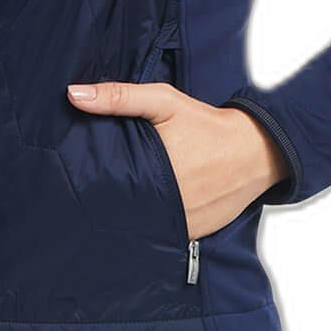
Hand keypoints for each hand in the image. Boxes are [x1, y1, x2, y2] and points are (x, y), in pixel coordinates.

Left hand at [66, 78, 287, 236]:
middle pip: (122, 208)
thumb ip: (120, 97)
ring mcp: (182, 223)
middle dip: (109, 201)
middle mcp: (168, 202)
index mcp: (155, 170)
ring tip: (119, 204)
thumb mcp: (164, 102)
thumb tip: (73, 95)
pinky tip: (146, 213)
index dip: (91, 184)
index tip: (77, 180)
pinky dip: (155, 226)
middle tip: (92, 194)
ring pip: (142, 226)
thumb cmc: (207, 124)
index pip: (108, 186)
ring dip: (130, 217)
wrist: (257, 150)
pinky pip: (165, 235)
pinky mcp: (194, 234)